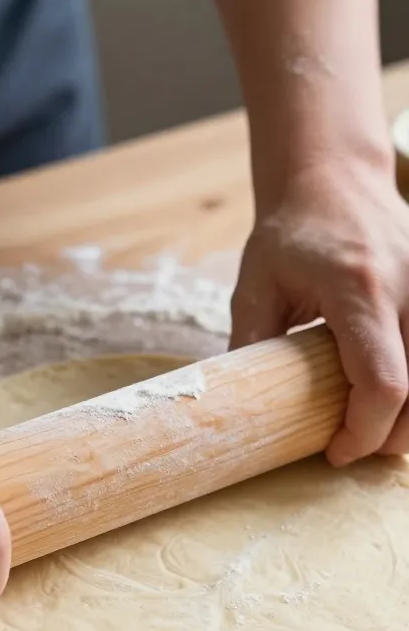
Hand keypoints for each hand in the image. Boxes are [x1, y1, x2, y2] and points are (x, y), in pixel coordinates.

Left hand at [230, 158, 408, 465]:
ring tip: (372, 426)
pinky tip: (394, 396)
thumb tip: (237, 408)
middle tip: (351, 446)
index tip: (334, 451)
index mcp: (359, 289)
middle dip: (388, 437)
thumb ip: (248, 346)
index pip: (383, 383)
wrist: (334, 180)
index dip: (363, 433)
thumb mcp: (256, 288)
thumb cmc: (291, 234)